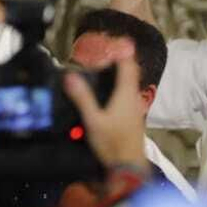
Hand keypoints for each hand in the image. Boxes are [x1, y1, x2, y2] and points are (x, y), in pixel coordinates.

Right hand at [65, 55, 146, 169]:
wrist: (129, 168)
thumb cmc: (112, 144)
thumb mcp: (93, 121)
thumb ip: (82, 98)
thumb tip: (70, 77)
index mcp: (125, 94)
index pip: (128, 64)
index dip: (122, 50)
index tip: (115, 39)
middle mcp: (133, 98)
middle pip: (131, 72)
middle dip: (120, 59)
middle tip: (106, 52)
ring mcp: (135, 108)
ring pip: (130, 83)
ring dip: (121, 73)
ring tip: (104, 69)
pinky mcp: (133, 117)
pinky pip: (128, 94)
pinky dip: (120, 86)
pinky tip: (108, 93)